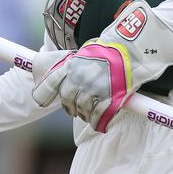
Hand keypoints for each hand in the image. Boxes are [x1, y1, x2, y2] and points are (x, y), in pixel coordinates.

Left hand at [32, 0, 172, 131]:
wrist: (130, 49)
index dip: (44, 94)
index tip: (42, 101)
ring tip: (87, 115)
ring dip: (83, 115)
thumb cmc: (109, 50)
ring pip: (82, 109)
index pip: (50, 83)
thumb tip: (68, 78)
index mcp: (71, 65)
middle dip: (69, 107)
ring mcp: (93, 88)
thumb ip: (75, 66)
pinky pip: (98, 115)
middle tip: (73, 110)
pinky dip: (96, 122)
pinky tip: (98, 124)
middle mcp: (79, 78)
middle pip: (67, 99)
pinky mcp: (108, 97)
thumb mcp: (86, 54)